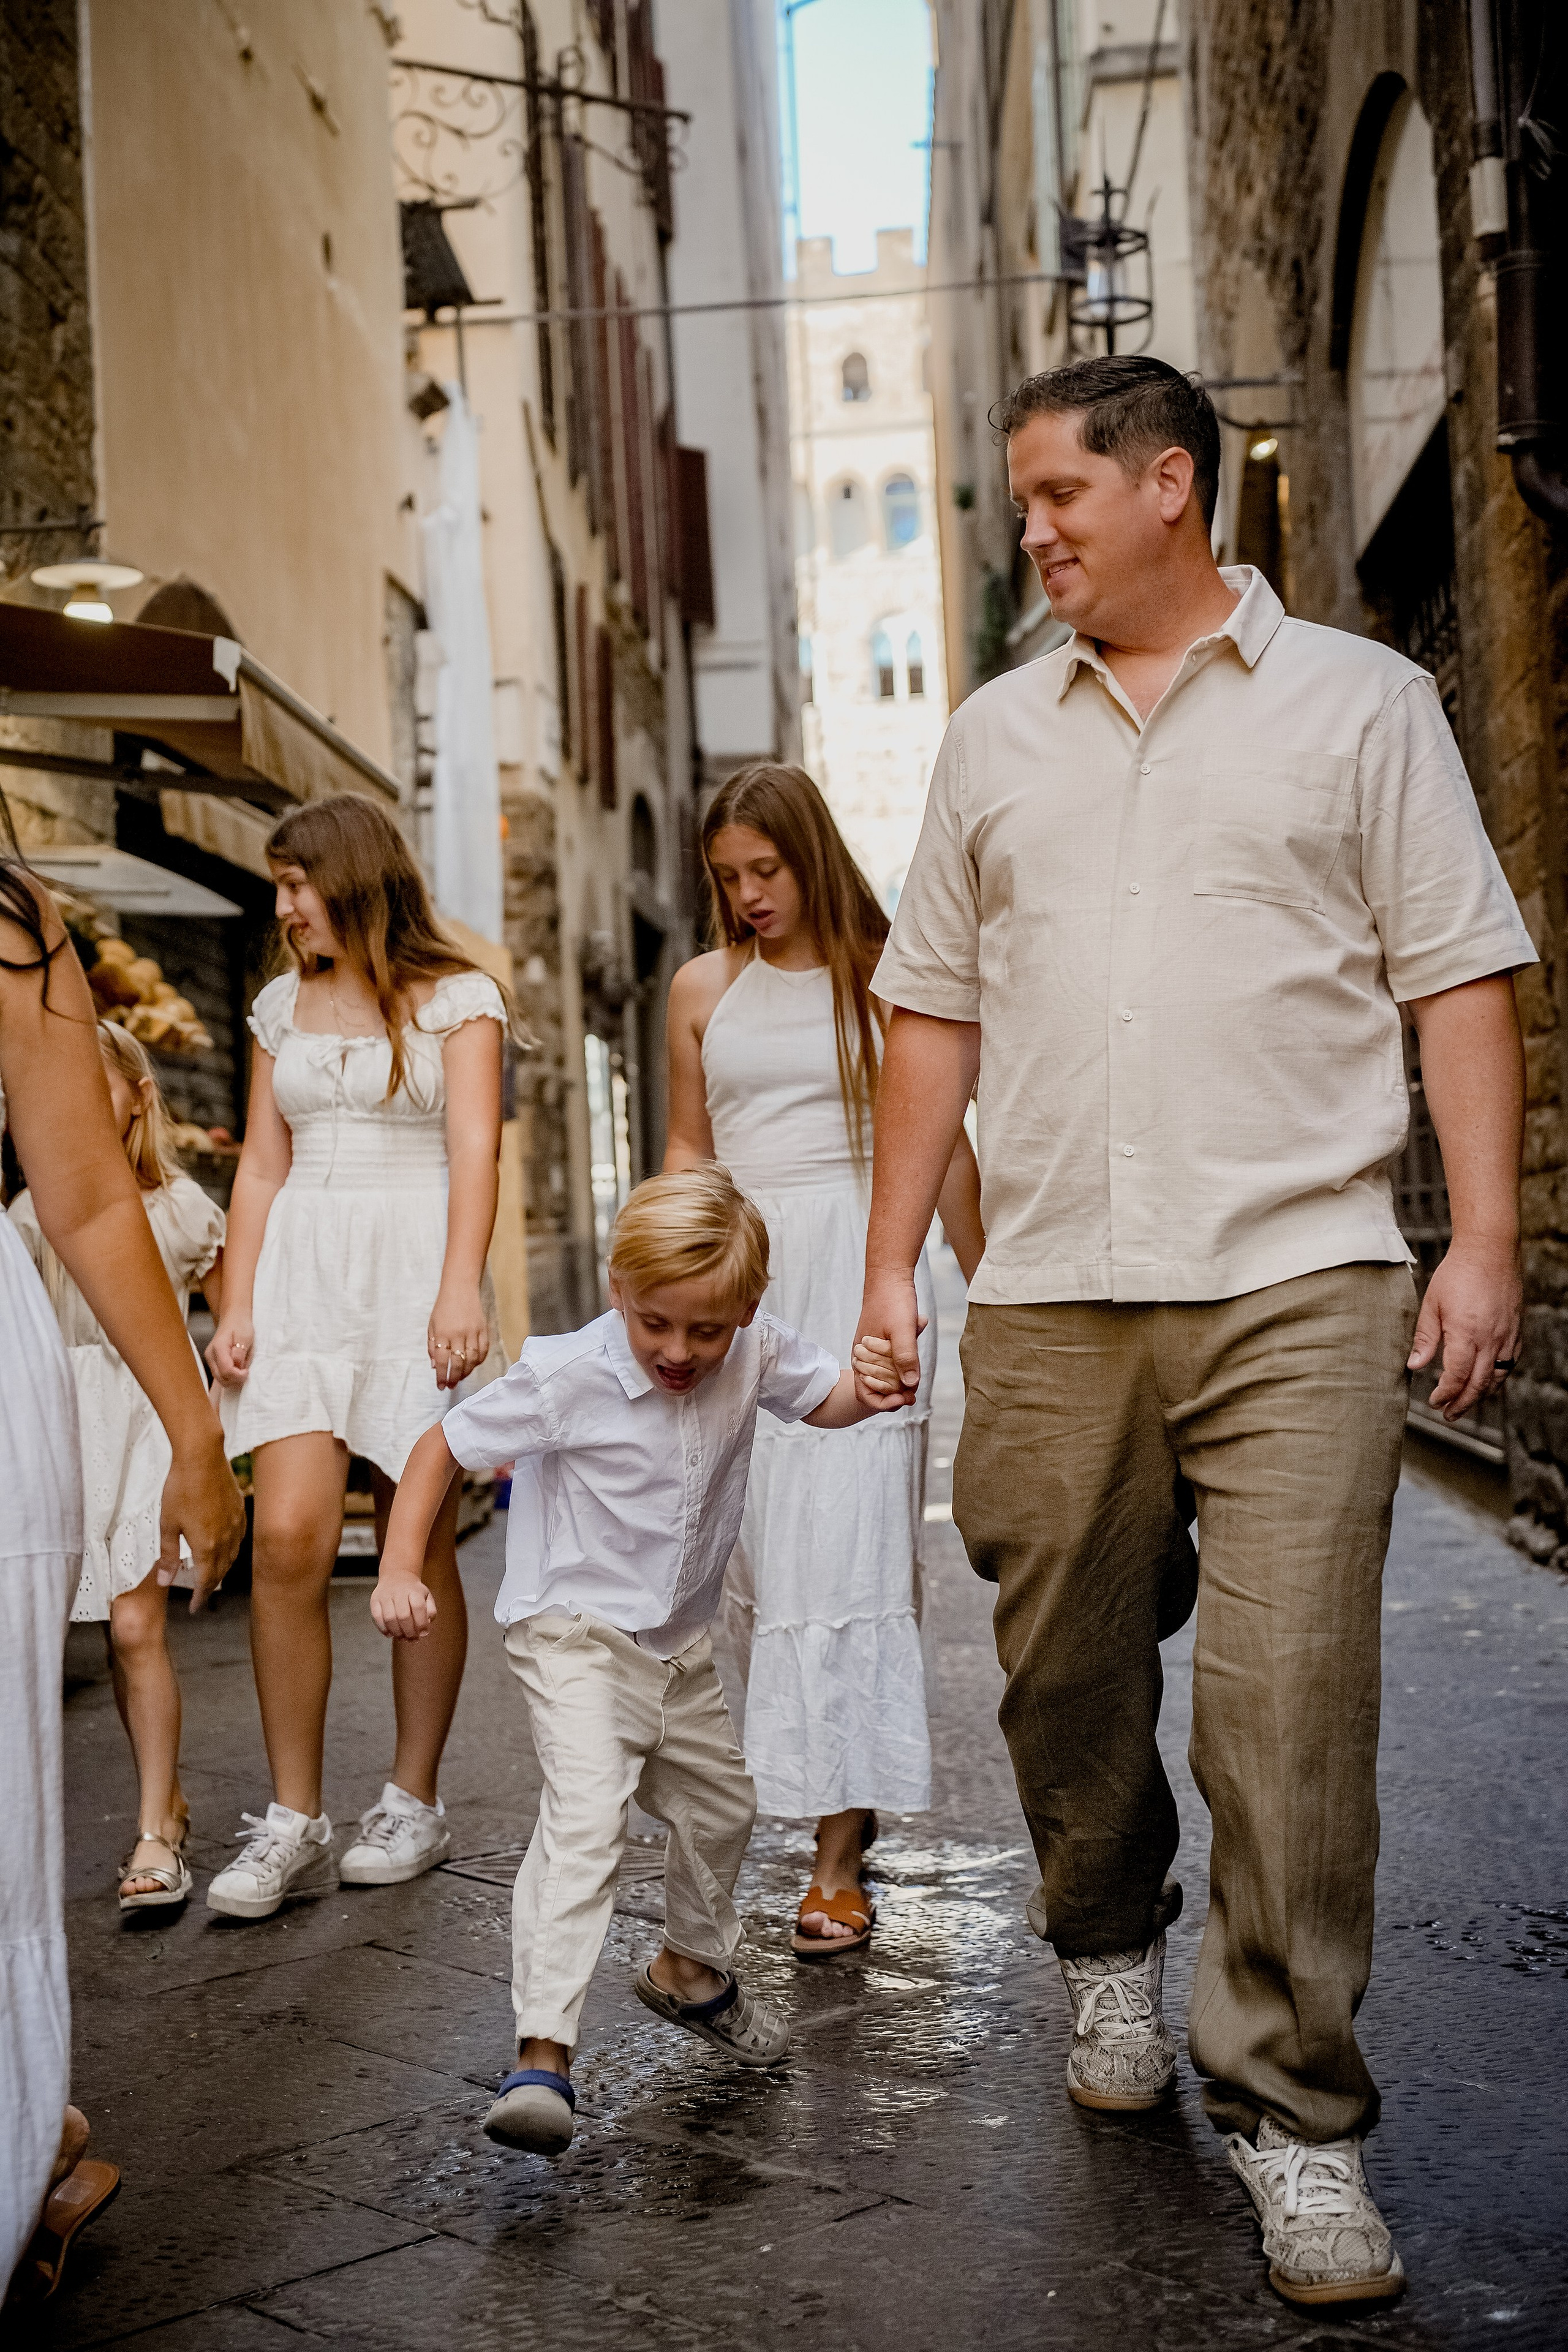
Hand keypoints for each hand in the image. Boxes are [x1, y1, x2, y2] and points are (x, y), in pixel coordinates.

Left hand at [156, 1428, 246, 1608]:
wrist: (202, 1457)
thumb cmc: (181, 1488)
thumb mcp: (168, 1524)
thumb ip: (167, 1555)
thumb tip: (165, 1581)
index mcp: (206, 1546)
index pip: (206, 1581)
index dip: (199, 1597)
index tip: (194, 1607)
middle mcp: (226, 1539)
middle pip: (221, 1571)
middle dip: (210, 1585)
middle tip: (200, 1593)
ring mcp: (236, 1524)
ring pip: (232, 1556)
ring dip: (222, 1568)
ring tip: (212, 1573)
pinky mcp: (240, 1509)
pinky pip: (239, 1538)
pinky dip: (231, 1549)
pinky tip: (225, 1546)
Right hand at [206, 1306, 254, 1386]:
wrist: (233, 1318)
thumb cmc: (240, 1325)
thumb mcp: (245, 1337)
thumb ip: (240, 1353)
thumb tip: (237, 1367)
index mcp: (218, 1348)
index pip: (226, 1371)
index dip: (239, 1375)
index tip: (247, 1370)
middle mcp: (211, 1355)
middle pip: (222, 1378)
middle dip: (236, 1378)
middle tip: (246, 1369)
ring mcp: (210, 1359)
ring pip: (221, 1379)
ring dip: (234, 1378)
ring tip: (242, 1365)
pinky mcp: (213, 1362)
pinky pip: (221, 1375)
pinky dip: (231, 1375)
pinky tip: (238, 1366)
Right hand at [372, 1568, 437, 1640]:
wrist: (396, 1576)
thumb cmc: (413, 1592)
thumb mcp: (427, 1597)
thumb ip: (430, 1611)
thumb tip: (425, 1627)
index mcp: (414, 1590)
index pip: (418, 1607)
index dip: (421, 1623)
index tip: (423, 1633)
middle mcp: (399, 1592)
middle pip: (403, 1616)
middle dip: (409, 1632)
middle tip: (412, 1639)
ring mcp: (385, 1596)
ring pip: (389, 1618)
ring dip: (397, 1633)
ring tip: (402, 1638)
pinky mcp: (375, 1600)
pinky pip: (377, 1618)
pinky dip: (383, 1629)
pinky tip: (390, 1633)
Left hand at [429, 1283, 488, 1390]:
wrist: (460, 1288)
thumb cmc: (443, 1308)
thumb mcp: (431, 1326)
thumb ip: (432, 1346)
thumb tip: (435, 1366)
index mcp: (442, 1333)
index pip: (442, 1360)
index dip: (441, 1376)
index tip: (441, 1386)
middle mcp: (458, 1333)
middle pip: (458, 1363)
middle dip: (454, 1378)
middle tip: (451, 1385)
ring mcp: (473, 1331)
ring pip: (472, 1359)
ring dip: (467, 1372)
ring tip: (460, 1377)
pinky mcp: (484, 1329)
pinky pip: (484, 1350)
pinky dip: (479, 1361)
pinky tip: (473, 1365)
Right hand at [854, 1269, 922, 1412]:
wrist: (890, 1275)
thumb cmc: (893, 1300)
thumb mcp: (903, 1328)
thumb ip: (906, 1357)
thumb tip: (910, 1386)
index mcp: (861, 1357)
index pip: (867, 1395)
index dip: (886, 1403)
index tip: (906, 1398)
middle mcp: (864, 1357)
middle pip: (879, 1389)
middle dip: (897, 1392)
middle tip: (915, 1390)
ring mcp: (873, 1350)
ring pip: (888, 1376)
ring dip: (903, 1375)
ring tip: (916, 1361)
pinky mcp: (883, 1343)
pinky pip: (893, 1360)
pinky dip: (905, 1360)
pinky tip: (915, 1341)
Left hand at [1407, 1239, 1522, 1420]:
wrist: (1490, 1251)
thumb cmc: (1456, 1274)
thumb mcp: (1431, 1304)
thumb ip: (1425, 1338)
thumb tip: (1414, 1366)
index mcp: (1466, 1333)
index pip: (1457, 1376)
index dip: (1445, 1394)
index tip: (1434, 1402)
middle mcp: (1491, 1338)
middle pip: (1478, 1384)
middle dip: (1463, 1403)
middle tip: (1449, 1415)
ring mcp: (1507, 1335)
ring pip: (1497, 1377)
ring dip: (1481, 1394)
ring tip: (1465, 1403)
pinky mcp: (1516, 1330)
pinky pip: (1509, 1362)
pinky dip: (1498, 1377)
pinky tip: (1486, 1381)